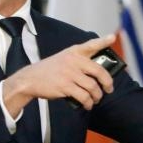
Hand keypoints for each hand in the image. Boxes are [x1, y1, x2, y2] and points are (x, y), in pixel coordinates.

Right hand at [2, 34, 116, 114]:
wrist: (30, 79)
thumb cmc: (50, 70)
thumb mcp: (63, 59)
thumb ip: (79, 62)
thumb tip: (98, 76)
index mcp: (74, 52)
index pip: (91, 44)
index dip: (103, 41)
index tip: (112, 37)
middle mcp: (73, 60)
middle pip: (99, 71)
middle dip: (107, 83)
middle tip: (109, 89)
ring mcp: (69, 73)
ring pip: (93, 87)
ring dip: (97, 96)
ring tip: (96, 99)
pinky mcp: (65, 86)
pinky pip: (84, 96)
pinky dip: (88, 103)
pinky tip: (88, 105)